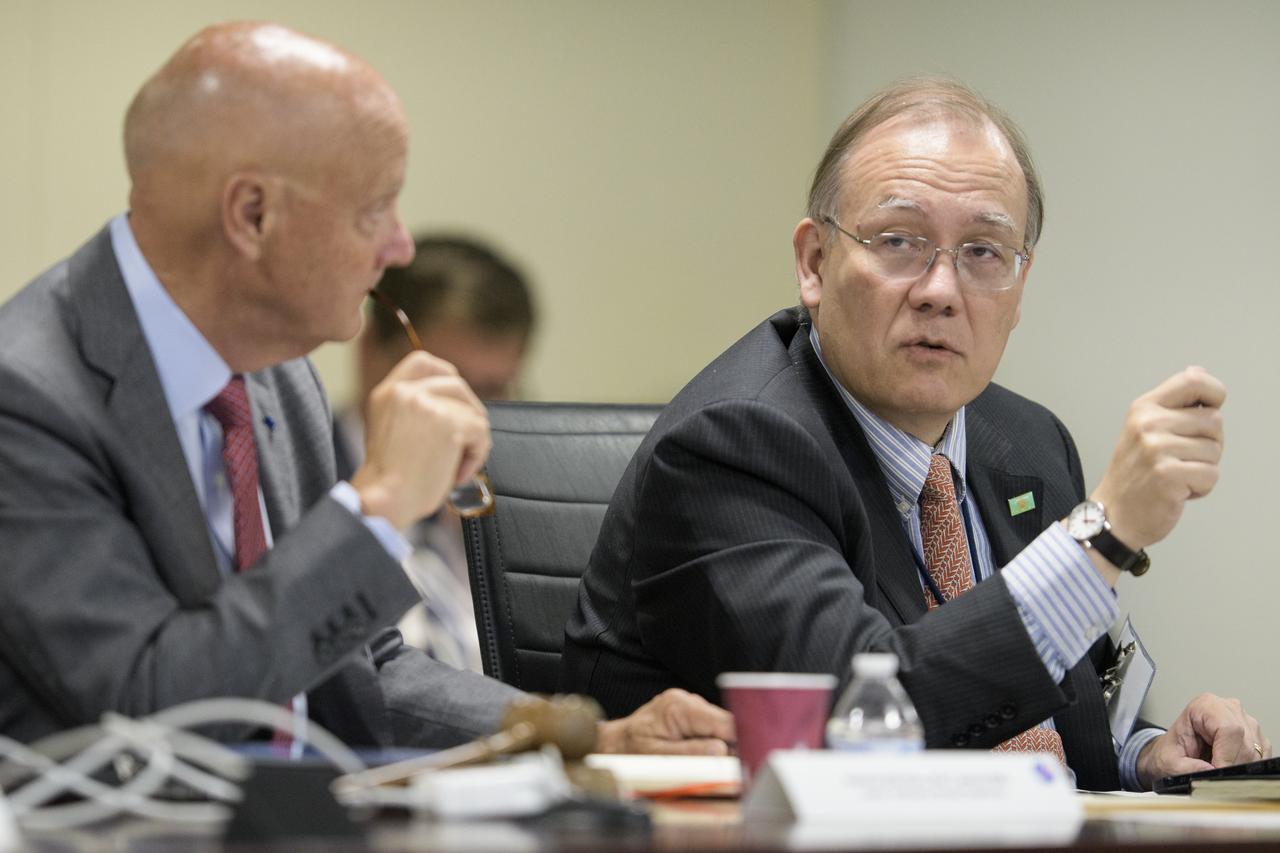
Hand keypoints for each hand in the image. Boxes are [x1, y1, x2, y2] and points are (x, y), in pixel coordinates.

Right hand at [350, 350, 490, 527]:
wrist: (384, 501)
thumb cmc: (390, 480)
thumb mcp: (393, 431)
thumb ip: (415, 411)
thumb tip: (456, 406)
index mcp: (387, 392)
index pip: (424, 362)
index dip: (447, 377)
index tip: (456, 401)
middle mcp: (404, 392)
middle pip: (456, 384)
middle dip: (468, 413)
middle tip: (466, 444)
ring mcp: (426, 404)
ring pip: (472, 412)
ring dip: (472, 441)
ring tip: (455, 466)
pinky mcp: (448, 422)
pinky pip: (480, 433)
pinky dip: (476, 456)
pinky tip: (457, 473)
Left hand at [596, 688, 735, 754]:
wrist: (614, 744)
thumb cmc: (631, 751)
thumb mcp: (658, 758)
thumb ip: (690, 754)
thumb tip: (721, 751)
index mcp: (679, 708)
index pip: (723, 722)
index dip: (739, 742)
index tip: (747, 762)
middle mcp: (686, 700)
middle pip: (725, 724)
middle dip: (728, 747)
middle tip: (727, 771)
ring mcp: (688, 704)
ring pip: (719, 727)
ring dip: (717, 746)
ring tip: (700, 763)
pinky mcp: (689, 712)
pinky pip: (708, 728)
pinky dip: (708, 743)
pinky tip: (696, 755)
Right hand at [1091, 366, 1224, 556]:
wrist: (1113, 515)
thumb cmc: (1133, 474)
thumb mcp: (1143, 428)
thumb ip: (1172, 403)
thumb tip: (1198, 372)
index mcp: (1143, 408)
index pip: (1194, 381)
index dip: (1214, 394)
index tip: (1208, 410)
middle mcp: (1148, 423)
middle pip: (1214, 421)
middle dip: (1209, 444)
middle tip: (1181, 458)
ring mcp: (1156, 448)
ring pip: (1215, 451)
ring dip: (1203, 469)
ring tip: (1176, 475)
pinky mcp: (1167, 474)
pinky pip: (1211, 475)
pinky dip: (1201, 488)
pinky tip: (1178, 490)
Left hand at [1137, 693, 1268, 789]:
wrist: (1174, 753)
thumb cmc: (1171, 752)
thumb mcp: (1170, 763)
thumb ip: (1188, 768)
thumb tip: (1212, 772)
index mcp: (1205, 706)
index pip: (1229, 729)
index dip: (1226, 756)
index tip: (1217, 772)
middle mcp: (1229, 709)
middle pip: (1246, 742)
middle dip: (1233, 766)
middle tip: (1217, 777)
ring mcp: (1245, 721)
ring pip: (1257, 752)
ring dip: (1241, 768)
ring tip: (1219, 770)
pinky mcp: (1255, 736)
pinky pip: (1263, 757)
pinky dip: (1249, 768)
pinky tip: (1231, 768)